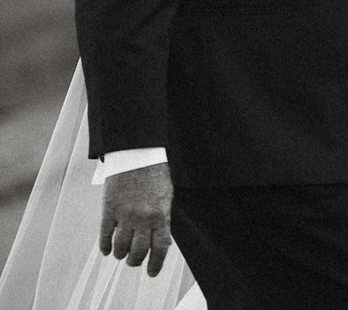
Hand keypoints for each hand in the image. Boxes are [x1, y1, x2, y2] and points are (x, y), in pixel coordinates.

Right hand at [100, 162, 172, 276]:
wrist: (137, 152)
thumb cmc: (154, 172)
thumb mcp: (165, 195)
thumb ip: (163, 218)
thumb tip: (162, 241)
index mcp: (161, 214)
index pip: (160, 248)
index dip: (155, 264)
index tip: (151, 272)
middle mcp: (143, 218)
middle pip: (138, 252)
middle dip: (135, 261)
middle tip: (133, 260)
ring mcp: (125, 215)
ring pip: (120, 248)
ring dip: (120, 254)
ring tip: (121, 253)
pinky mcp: (109, 209)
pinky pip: (105, 235)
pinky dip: (105, 246)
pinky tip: (106, 249)